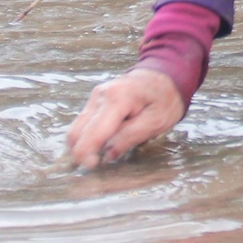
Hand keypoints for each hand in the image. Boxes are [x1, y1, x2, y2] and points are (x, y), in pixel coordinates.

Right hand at [65, 68, 185, 169]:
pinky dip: (87, 136)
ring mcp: (95, 96)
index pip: (93, 132)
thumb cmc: (164, 99)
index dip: (87, 153)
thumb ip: (131, 137)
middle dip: (81, 152)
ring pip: (77, 128)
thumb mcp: (157, 121)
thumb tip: (107, 154)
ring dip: (83, 144)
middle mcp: (100, 95)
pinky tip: (101, 143)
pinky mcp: (94, 100)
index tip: (93, 166)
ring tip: (99, 156)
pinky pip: (83, 123)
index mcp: (117, 99)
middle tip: (95, 164)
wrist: (165, 76)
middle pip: (77, 131)